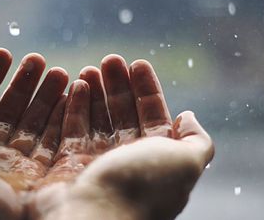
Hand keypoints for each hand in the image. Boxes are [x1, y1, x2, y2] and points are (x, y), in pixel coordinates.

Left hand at [0, 48, 70, 218]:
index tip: (4, 53)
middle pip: (11, 112)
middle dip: (25, 84)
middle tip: (39, 59)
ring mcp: (19, 168)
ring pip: (36, 125)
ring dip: (48, 96)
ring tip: (61, 71)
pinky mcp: (44, 177)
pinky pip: (57, 141)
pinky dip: (66, 117)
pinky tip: (71, 94)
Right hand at [34, 55, 214, 219]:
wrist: (90, 219)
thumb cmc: (140, 188)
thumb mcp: (184, 163)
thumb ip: (196, 140)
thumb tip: (187, 116)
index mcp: (154, 160)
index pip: (153, 116)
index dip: (148, 90)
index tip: (137, 63)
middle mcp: (125, 161)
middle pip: (122, 114)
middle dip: (118, 85)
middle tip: (110, 60)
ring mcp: (95, 162)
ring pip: (96, 119)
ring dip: (94, 92)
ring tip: (89, 69)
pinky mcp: (67, 163)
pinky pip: (71, 129)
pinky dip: (73, 107)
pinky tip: (74, 86)